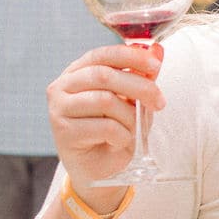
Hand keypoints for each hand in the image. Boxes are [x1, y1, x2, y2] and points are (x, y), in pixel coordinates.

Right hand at [47, 44, 164, 194]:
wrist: (100, 169)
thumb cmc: (114, 131)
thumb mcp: (133, 101)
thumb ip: (142, 76)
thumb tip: (158, 49)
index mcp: (78, 71)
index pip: (102, 55)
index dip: (130, 57)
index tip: (156, 65)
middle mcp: (63, 86)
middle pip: (105, 76)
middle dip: (139, 87)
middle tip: (159, 102)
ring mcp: (59, 108)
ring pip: (105, 100)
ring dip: (129, 117)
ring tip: (132, 129)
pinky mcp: (63, 131)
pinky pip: (104, 126)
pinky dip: (122, 135)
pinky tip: (119, 141)